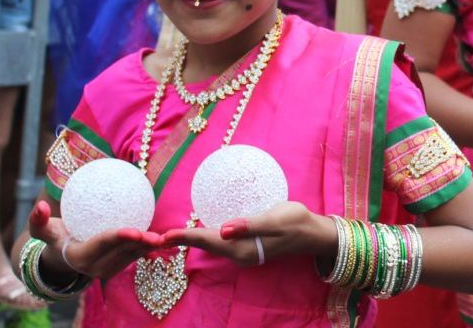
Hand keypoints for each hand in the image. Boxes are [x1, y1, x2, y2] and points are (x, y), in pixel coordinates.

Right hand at [26, 200, 163, 280]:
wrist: (61, 258)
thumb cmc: (53, 238)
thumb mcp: (42, 231)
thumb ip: (38, 220)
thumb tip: (39, 206)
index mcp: (80, 256)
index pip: (102, 244)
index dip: (119, 238)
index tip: (135, 230)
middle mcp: (96, 267)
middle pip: (122, 253)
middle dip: (140, 246)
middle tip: (158, 236)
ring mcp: (108, 269)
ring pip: (132, 257)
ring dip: (150, 249)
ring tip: (168, 238)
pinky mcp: (118, 266)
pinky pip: (136, 255)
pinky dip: (149, 247)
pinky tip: (166, 237)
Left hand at [162, 201, 335, 266]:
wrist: (314, 233)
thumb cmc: (297, 222)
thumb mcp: (275, 219)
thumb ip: (249, 224)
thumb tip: (223, 229)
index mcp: (243, 248)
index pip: (209, 240)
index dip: (186, 236)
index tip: (164, 234)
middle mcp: (239, 254)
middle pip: (206, 245)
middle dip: (183, 240)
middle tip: (157, 236)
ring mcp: (243, 252)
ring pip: (212, 245)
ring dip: (192, 239)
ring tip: (171, 234)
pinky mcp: (247, 247)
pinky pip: (221, 243)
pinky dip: (206, 237)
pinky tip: (199, 231)